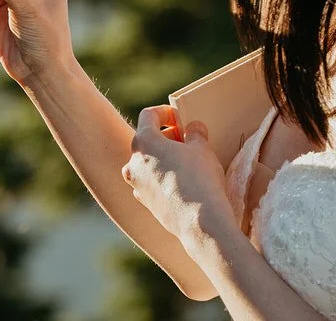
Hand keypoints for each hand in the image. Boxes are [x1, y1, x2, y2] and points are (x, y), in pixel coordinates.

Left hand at [121, 107, 233, 240]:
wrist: (199, 224)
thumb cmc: (200, 180)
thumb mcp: (202, 149)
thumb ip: (195, 133)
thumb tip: (193, 127)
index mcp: (144, 142)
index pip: (149, 115)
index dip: (165, 112)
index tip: (180, 118)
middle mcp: (133, 162)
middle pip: (146, 139)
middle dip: (166, 136)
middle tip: (187, 141)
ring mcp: (136, 184)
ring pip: (147, 163)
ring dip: (163, 158)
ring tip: (186, 162)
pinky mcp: (144, 202)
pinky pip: (151, 182)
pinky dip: (162, 178)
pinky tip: (182, 184)